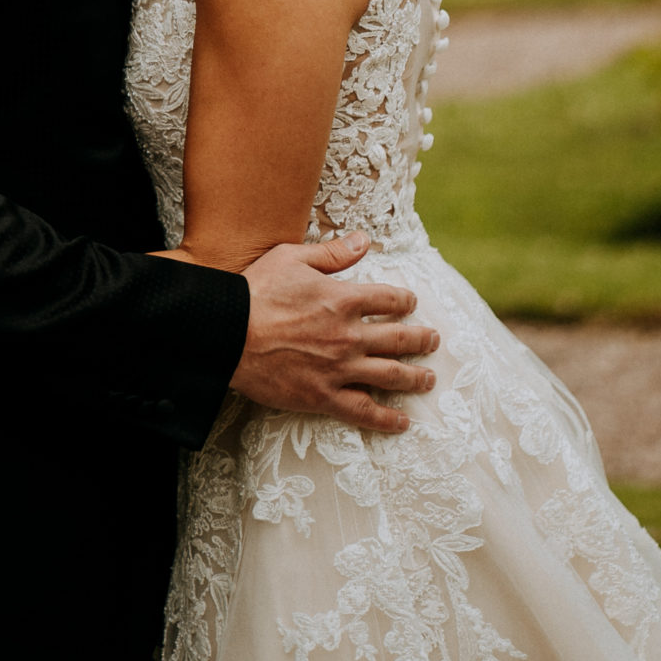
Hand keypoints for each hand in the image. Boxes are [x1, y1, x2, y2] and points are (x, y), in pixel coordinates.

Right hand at [230, 234, 438, 432]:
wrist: (227, 334)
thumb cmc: (255, 291)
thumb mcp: (292, 258)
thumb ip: (332, 253)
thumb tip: (364, 240)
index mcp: (343, 299)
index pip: (389, 300)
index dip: (405, 300)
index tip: (411, 303)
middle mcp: (349, 335)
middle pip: (400, 339)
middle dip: (422, 339)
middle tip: (433, 340)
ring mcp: (340, 369)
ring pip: (391, 375)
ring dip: (415, 377)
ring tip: (429, 379)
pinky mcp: (324, 396)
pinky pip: (365, 411)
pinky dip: (388, 418)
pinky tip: (403, 421)